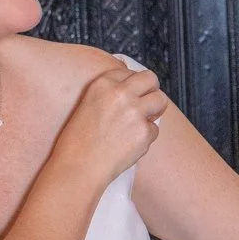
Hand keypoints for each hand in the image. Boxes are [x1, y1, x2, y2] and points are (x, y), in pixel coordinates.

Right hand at [53, 64, 167, 186]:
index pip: (130, 72)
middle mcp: (121, 93)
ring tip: (140, 124)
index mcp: (102, 84)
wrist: (78, 167)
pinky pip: (155, 129)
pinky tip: (129, 145)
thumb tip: (134, 91)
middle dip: (152, 90)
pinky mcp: (144, 131)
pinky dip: (146, 137)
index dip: (134, 84)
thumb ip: (110, 94)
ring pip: (160, 100)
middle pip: (151, 79)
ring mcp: (135, 111)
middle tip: (148, 102)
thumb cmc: (78, 142)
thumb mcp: (87, 105)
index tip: (133, 93)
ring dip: (155, 110)